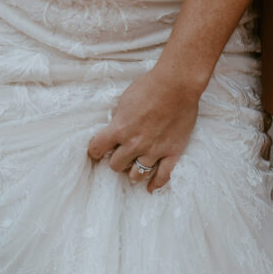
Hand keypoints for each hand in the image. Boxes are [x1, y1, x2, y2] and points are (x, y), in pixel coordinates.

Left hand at [87, 64, 201, 192]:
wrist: (177, 85)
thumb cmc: (150, 86)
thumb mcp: (125, 100)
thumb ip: (119, 119)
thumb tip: (115, 129)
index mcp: (120, 129)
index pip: (97, 148)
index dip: (95, 150)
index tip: (97, 151)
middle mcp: (134, 144)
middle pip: (116, 166)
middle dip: (116, 160)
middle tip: (121, 156)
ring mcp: (154, 151)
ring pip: (136, 175)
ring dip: (133, 172)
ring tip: (135, 167)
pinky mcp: (171, 154)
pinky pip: (162, 176)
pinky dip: (155, 184)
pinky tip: (150, 188)